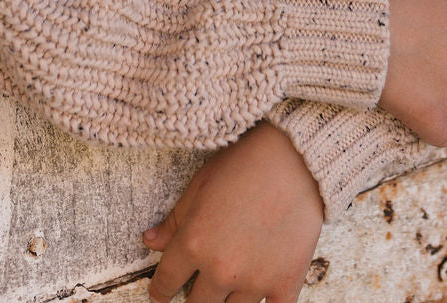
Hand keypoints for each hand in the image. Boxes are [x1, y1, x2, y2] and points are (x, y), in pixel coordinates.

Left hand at [143, 121, 323, 302]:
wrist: (296, 158)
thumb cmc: (245, 164)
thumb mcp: (200, 185)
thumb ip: (175, 220)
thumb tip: (150, 242)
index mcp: (194, 243)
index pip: (166, 282)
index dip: (160, 291)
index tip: (160, 294)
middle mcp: (221, 268)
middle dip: (194, 298)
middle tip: (199, 288)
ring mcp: (255, 280)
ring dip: (228, 300)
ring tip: (230, 283)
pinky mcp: (285, 283)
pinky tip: (259, 296)